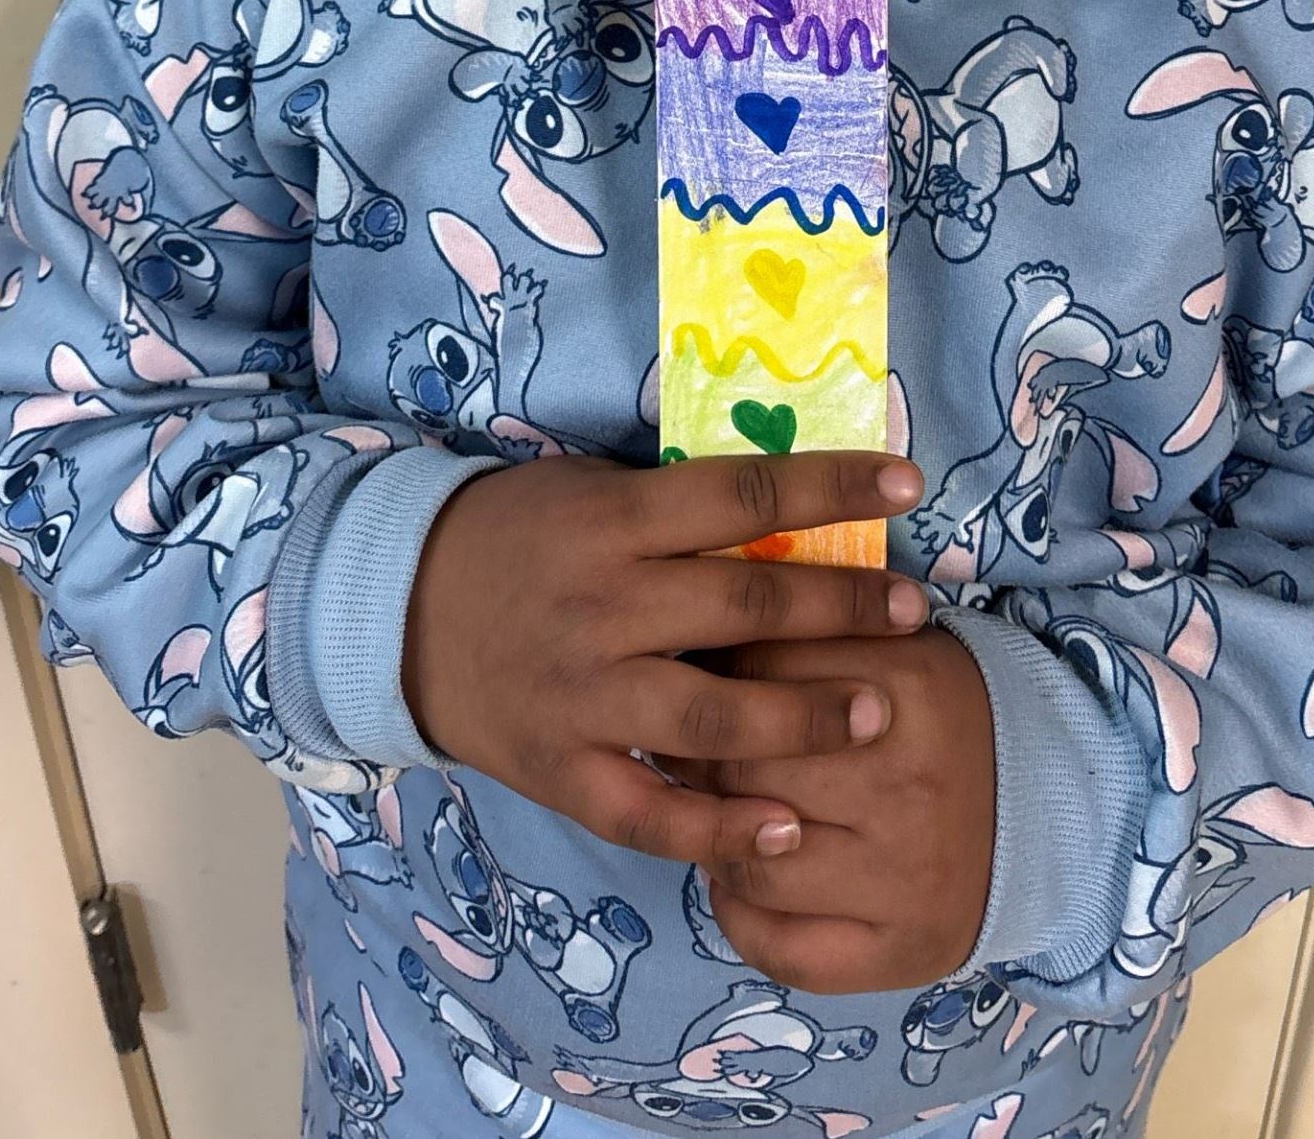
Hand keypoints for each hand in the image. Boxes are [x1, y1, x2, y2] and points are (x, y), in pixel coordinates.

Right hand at [401, 451, 928, 872]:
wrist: (399, 611)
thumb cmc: (515, 533)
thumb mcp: (591, 489)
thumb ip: (678, 505)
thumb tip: (795, 506)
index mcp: (615, 522)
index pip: (742, 496)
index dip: (830, 486)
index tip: (905, 483)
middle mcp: (604, 607)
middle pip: (741, 607)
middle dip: (840, 608)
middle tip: (914, 611)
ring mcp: (583, 698)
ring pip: (711, 719)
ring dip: (803, 720)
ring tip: (877, 714)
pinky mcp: (564, 772)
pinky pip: (651, 814)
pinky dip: (720, 830)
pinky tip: (786, 830)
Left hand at [672, 626, 996, 992]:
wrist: (1045, 807)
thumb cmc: (942, 717)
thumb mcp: (894, 647)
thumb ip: (808, 636)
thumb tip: (693, 647)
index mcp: (908, 689)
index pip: (758, 673)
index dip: (710, 681)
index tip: (696, 688)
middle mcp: (908, 785)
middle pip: (745, 769)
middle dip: (700, 762)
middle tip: (692, 757)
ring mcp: (908, 878)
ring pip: (752, 862)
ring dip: (712, 840)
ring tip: (718, 818)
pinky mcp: (905, 953)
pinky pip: (784, 949)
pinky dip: (738, 917)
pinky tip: (740, 882)